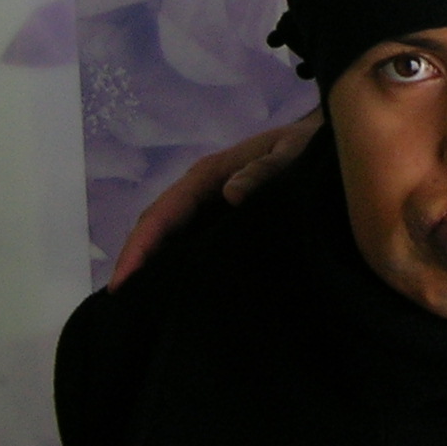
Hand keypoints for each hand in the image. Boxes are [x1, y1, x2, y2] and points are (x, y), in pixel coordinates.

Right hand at [105, 113, 322, 288]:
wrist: (326, 143)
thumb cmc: (306, 147)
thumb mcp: (292, 152)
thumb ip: (266, 169)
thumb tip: (231, 192)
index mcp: (211, 173)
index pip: (166, 211)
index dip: (142, 244)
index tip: (125, 279)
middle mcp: (203, 189)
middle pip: (157, 224)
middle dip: (135, 257)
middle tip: (121, 300)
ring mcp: (210, 205)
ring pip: (169, 234)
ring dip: (150, 262)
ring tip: (135, 301)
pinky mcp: (222, 219)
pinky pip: (190, 240)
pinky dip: (172, 261)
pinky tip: (171, 289)